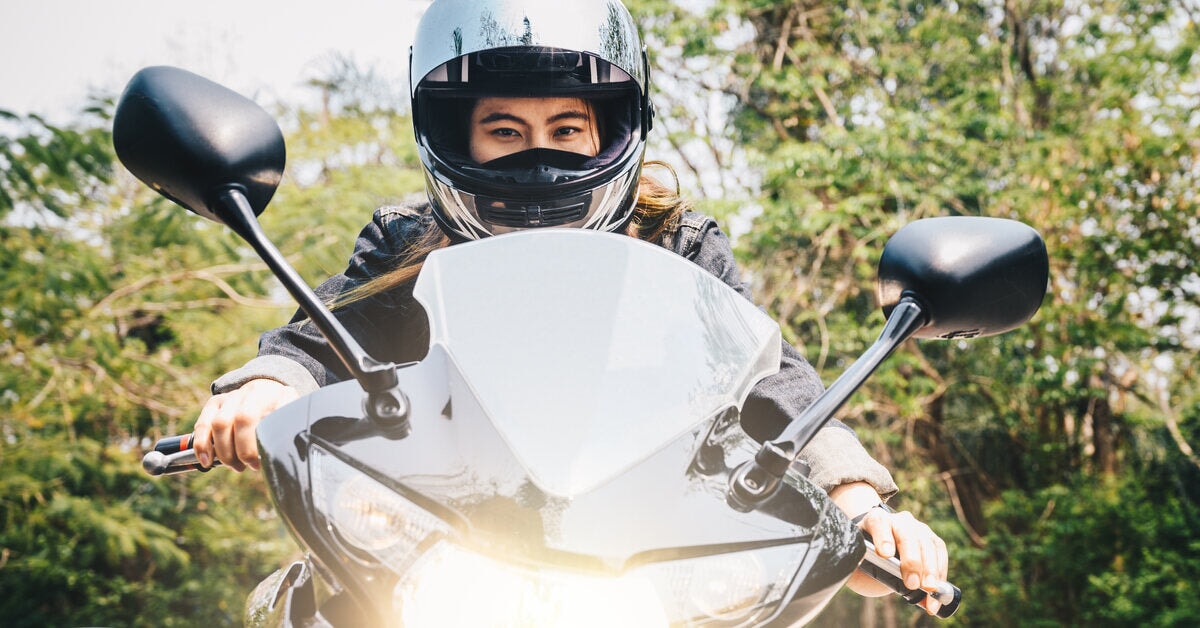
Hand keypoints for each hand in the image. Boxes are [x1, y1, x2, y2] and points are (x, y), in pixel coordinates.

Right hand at [191, 379, 297, 471]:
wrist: (273, 389)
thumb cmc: (284, 409)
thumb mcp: (293, 414)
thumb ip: (289, 427)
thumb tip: (283, 452)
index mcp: (265, 393)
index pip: (246, 417)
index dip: (247, 445)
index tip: (258, 463)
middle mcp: (244, 392)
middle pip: (227, 422)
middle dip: (235, 451)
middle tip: (248, 466)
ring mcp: (228, 397)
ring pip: (215, 425)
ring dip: (222, 452)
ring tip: (236, 466)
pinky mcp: (215, 404)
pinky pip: (202, 425)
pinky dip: (201, 445)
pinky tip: (207, 461)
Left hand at [830, 481, 949, 615]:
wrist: (877, 550)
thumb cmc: (866, 557)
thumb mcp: (858, 562)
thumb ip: (861, 568)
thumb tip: (866, 578)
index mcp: (875, 521)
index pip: (879, 523)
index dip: (882, 537)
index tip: (884, 554)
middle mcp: (898, 520)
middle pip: (908, 534)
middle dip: (911, 560)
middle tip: (911, 584)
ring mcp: (917, 528)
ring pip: (927, 544)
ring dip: (930, 570)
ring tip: (928, 590)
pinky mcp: (931, 539)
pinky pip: (940, 553)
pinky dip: (940, 575)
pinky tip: (936, 593)